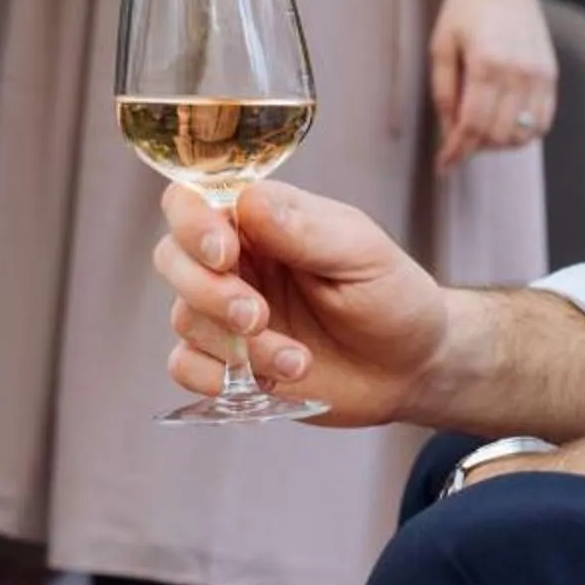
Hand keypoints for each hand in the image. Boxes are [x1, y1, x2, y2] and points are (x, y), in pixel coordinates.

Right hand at [149, 180, 451, 426]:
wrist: (412, 368)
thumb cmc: (393, 296)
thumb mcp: (362, 254)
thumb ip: (305, 229)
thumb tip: (246, 200)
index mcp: (260, 220)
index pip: (192, 201)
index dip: (193, 224)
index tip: (225, 255)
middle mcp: (235, 261)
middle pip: (172, 258)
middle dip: (209, 292)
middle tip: (257, 317)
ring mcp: (225, 313)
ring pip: (184, 317)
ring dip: (236, 346)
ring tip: (297, 362)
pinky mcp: (227, 362)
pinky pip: (184, 366)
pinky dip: (215, 378)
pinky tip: (267, 384)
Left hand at [429, 0, 555, 170]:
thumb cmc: (465, 8)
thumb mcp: (442, 44)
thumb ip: (444, 91)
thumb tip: (449, 132)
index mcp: (486, 64)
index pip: (472, 125)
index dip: (456, 151)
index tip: (444, 165)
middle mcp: (518, 73)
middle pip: (498, 135)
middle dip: (474, 147)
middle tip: (458, 141)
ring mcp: (539, 75)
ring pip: (523, 135)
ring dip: (499, 143)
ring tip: (481, 131)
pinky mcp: (551, 74)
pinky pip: (543, 122)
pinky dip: (524, 133)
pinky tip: (506, 125)